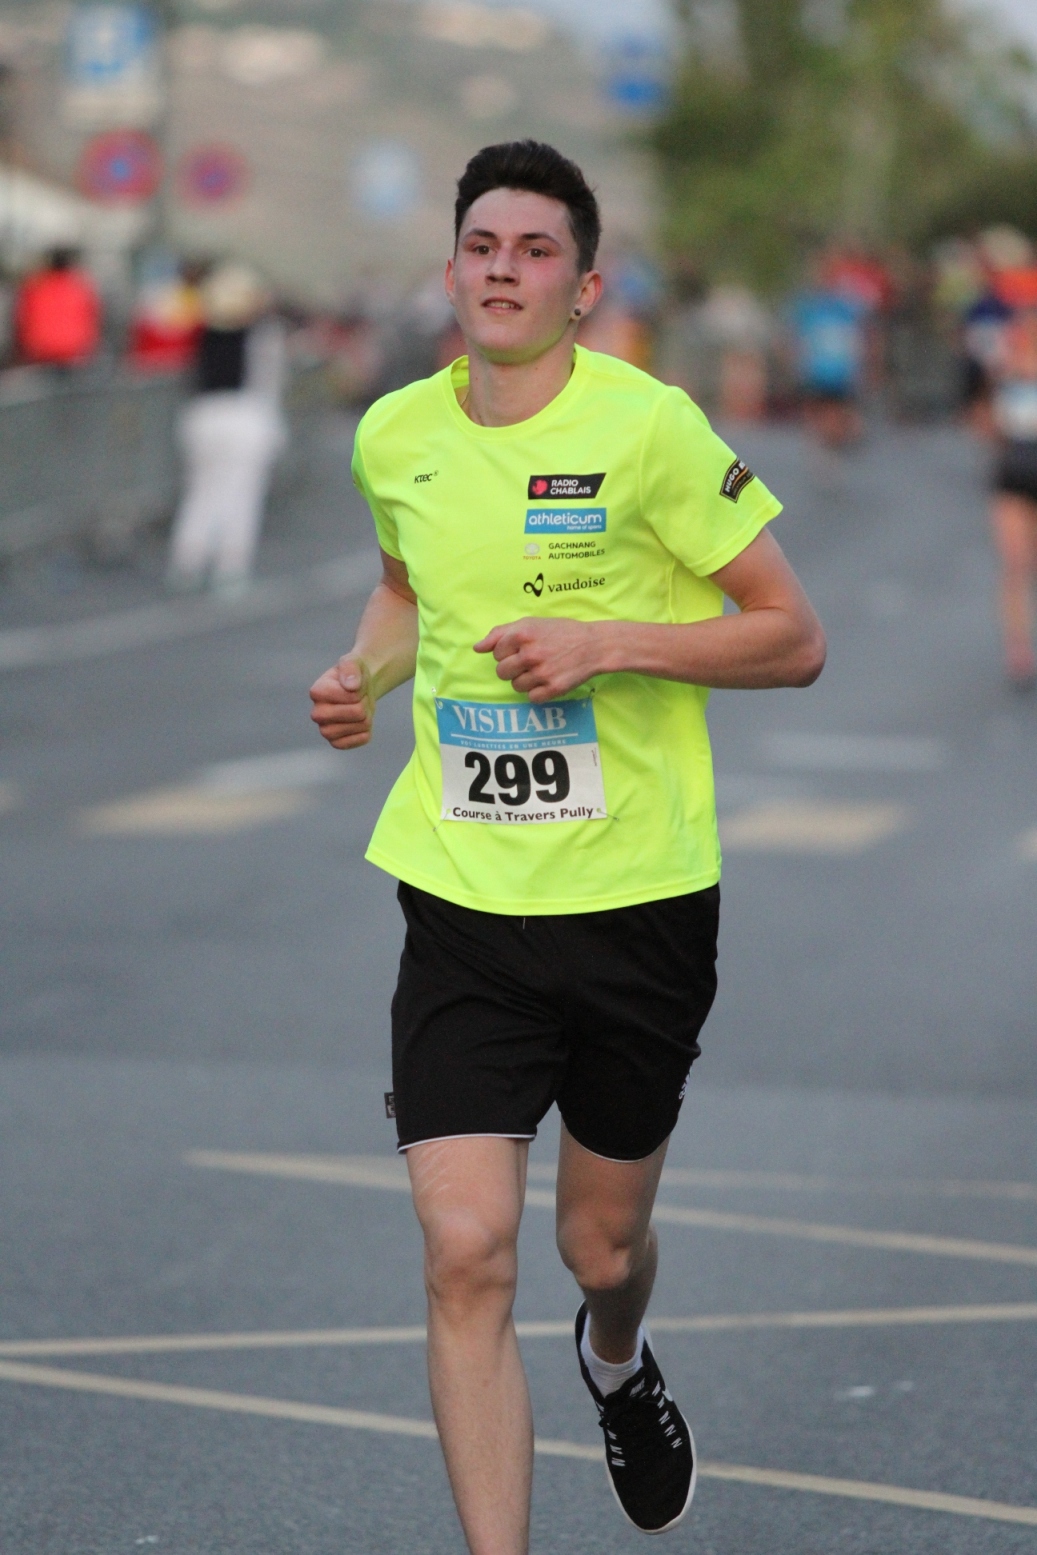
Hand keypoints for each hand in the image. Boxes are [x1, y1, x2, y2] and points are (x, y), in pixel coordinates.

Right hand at [309, 656, 374, 747]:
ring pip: (362, 726)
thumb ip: (350, 667)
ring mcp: (325, 730)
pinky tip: (358, 722)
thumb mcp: (353, 662)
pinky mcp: (336, 742)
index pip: (353, 696)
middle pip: (358, 713)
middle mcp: (317, 714)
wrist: (357, 688)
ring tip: (358, 707)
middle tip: (358, 698)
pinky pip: (362, 739)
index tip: (355, 686)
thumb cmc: (353, 674)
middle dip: (365, 703)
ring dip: (367, 715)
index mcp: (317, 692)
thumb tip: (351, 686)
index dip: (361, 689)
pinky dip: (367, 730)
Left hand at [474, 617, 603, 701]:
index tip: (523, 649)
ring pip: (515, 686)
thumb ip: (500, 633)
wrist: (594, 645)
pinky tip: (548, 680)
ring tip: (541, 670)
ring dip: (525, 680)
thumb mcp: (530, 624)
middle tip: (530, 661)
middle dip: (513, 668)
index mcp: (522, 634)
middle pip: (502, 673)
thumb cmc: (560, 632)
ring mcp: (542, 672)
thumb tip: (477, 648)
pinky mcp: (553, 688)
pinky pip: (532, 698)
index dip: (508, 652)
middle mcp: (530, 653)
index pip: (496, 654)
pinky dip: (538, 692)